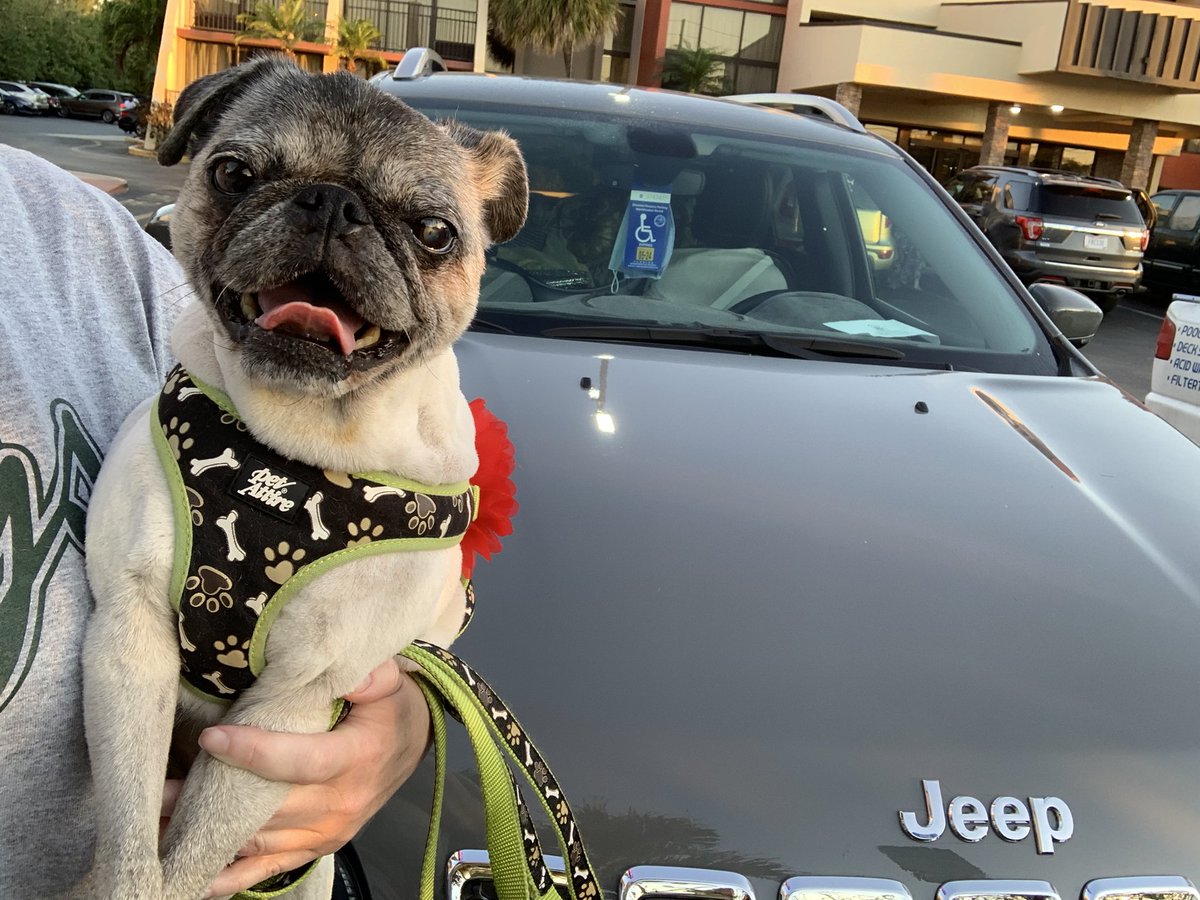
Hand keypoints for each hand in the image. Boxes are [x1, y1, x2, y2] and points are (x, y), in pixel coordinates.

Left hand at [159, 659, 432, 897]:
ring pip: (256, 840)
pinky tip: (191, 874)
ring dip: (206, 832)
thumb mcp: (391, 682)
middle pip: (263, 807)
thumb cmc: (395, 709)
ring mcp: (324, 833)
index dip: (254, 752)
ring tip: (157, 820)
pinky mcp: (315, 848)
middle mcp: (338, 805)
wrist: (414, 744)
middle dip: (207, 798)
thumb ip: (370, 674)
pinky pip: (267, 869)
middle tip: (158, 789)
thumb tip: (345, 670)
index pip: (299, 762)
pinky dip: (229, 876)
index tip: (211, 738)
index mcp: (355, 760)